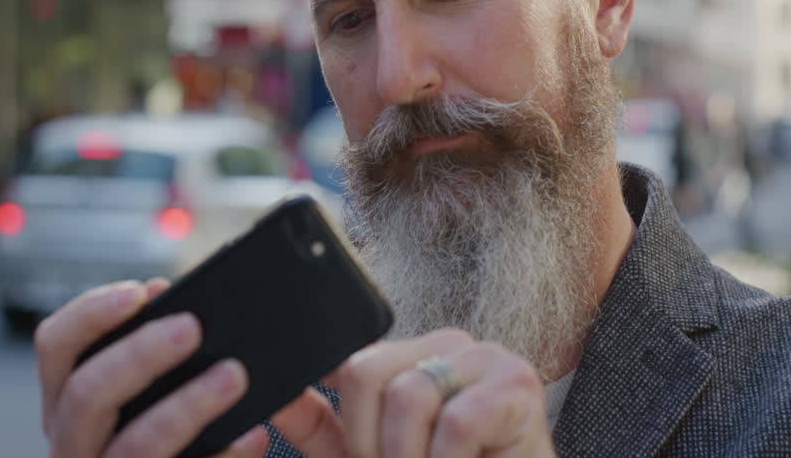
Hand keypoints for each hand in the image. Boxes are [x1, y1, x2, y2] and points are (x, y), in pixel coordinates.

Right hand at [34, 279, 269, 457]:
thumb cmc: (166, 431)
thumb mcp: (147, 389)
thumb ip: (153, 348)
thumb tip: (173, 302)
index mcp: (69, 400)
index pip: (56, 346)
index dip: (91, 314)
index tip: (139, 292)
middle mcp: (73, 442)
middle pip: (86, 393)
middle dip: (139, 354)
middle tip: (192, 327)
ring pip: (134, 445)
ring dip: (187, 406)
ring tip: (232, 376)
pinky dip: (221, 456)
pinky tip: (251, 438)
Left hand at [271, 329, 555, 457]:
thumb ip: (322, 427)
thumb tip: (273, 398)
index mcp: (408, 358)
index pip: (348, 359)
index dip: (338, 408)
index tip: (346, 445)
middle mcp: (445, 345)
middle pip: (365, 372)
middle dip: (370, 445)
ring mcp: (484, 357)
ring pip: (408, 396)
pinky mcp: (517, 382)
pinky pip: (455, 421)